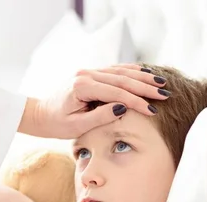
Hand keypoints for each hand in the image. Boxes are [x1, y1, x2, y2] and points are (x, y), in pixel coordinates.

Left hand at [18, 64, 168, 139]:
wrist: (41, 114)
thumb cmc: (56, 124)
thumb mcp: (77, 126)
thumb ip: (100, 116)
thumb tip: (122, 107)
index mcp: (82, 87)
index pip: (116, 92)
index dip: (136, 101)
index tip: (152, 110)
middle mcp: (86, 75)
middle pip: (121, 78)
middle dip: (145, 87)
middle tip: (164, 94)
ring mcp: (89, 72)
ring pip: (120, 71)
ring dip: (142, 77)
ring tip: (161, 83)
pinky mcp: (91, 74)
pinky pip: (115, 70)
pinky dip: (131, 72)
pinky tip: (146, 74)